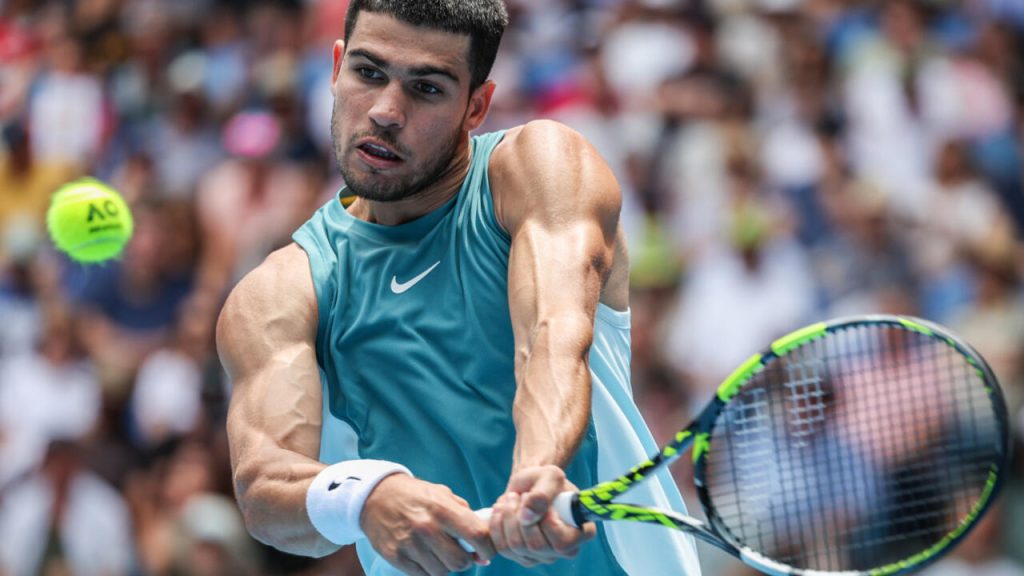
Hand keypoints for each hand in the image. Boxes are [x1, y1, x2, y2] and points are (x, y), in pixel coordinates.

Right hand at [361, 475, 495, 575]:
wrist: (375, 496)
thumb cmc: (416, 496)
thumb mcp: (443, 495)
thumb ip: (466, 518)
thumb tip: (483, 551)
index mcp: (442, 508)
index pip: (477, 535)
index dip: (488, 548)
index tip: (486, 551)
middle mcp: (426, 527)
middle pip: (460, 561)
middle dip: (465, 560)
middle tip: (460, 552)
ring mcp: (409, 544)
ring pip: (441, 572)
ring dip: (446, 566)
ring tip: (440, 552)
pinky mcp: (395, 557)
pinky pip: (422, 575)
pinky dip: (428, 569)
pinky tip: (425, 556)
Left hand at [489, 465, 595, 566]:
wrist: (529, 485)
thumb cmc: (544, 480)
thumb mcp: (549, 475)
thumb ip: (542, 494)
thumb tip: (527, 517)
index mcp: (581, 533)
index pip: (562, 542)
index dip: (546, 521)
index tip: (539, 497)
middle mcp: (565, 550)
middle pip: (535, 546)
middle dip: (521, 515)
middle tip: (522, 495)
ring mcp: (543, 556)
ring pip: (516, 546)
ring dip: (508, 517)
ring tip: (511, 499)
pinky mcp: (522, 556)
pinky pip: (502, 548)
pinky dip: (497, 525)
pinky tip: (502, 510)